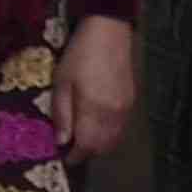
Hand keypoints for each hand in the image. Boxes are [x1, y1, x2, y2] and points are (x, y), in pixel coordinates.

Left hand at [58, 16, 138, 163]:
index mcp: (95, 110)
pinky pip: (120, 128)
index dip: (74, 156)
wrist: (109, 33)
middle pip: (103, 147)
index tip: (62, 158)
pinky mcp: (131, 101)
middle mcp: (114, 114)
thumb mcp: (61, 83)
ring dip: (98, 146)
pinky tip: (95, 128)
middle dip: (86, 153)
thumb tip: (60, 141)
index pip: (87, 146)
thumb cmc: (79, 56)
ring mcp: (126, 108)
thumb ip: (61, 114)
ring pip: (114, 140)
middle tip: (68, 150)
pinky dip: (108, 135)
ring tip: (79, 140)